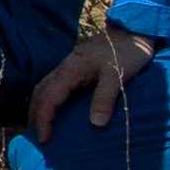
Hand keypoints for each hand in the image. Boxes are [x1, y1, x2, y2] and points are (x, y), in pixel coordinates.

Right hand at [27, 26, 155, 136]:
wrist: (134, 30)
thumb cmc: (127, 52)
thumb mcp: (117, 76)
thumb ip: (104, 98)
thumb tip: (95, 124)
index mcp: (71, 70)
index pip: (49, 98)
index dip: (44, 119)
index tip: (45, 139)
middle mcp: (65, 67)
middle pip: (40, 92)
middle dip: (35, 114)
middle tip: (37, 136)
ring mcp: (69, 65)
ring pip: (45, 86)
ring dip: (39, 106)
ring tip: (40, 124)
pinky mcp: (76, 65)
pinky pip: (54, 83)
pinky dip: (48, 98)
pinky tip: (55, 106)